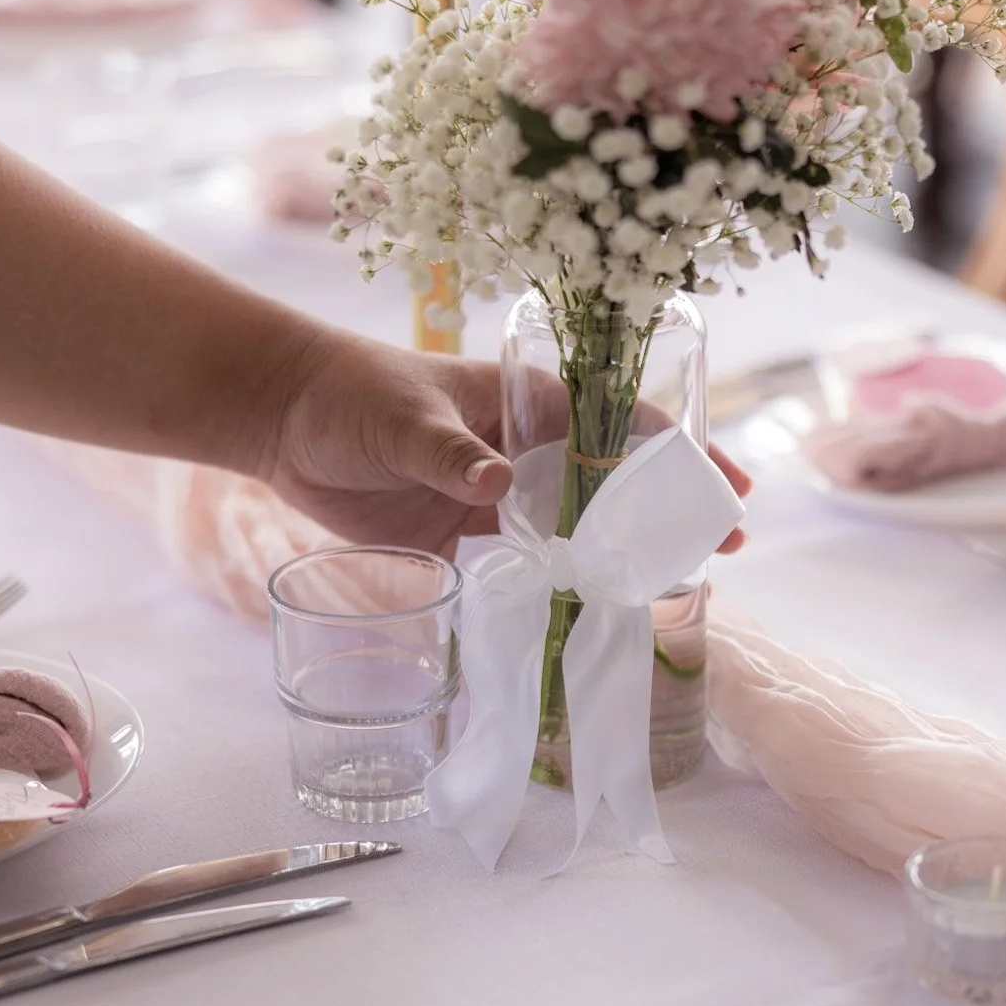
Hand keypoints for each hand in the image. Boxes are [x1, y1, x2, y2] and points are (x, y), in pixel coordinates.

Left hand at [263, 330, 750, 555]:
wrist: (283, 421)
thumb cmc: (349, 394)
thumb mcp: (402, 417)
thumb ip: (449, 452)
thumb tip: (496, 484)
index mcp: (528, 400)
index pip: (622, 420)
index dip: (678, 451)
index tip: (723, 484)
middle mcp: (527, 447)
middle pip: (615, 479)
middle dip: (668, 509)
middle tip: (722, 548)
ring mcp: (502, 492)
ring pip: (579, 524)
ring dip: (622, 552)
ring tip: (674, 587)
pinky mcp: (469, 532)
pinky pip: (527, 562)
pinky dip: (558, 585)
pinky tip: (591, 612)